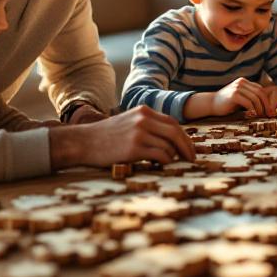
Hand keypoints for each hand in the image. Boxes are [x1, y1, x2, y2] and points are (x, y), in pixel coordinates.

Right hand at [48, 106, 194, 168]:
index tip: (190, 148)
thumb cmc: (106, 136)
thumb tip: (171, 140)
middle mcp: (143, 119)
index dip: (185, 137)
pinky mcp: (134, 148)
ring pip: (169, 145)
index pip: (173, 123)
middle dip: (187, 147)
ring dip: (174, 156)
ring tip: (173, 163)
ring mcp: (139, 133)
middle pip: (176, 133)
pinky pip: (160, 155)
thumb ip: (148, 125)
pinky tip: (162, 165)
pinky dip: (166, 161)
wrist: (83, 141)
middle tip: (192, 159)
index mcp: (144, 111)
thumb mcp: (129, 122)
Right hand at [212, 77, 273, 117]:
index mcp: (244, 82)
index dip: (267, 100)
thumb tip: (264, 106)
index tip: (270, 110)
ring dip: (260, 108)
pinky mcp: (234, 95)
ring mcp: (237, 87)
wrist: (210, 104)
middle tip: (269, 114)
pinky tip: (252, 115)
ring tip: (260, 116)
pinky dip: (252, 110)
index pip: (260, 89)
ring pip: (255, 98)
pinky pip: (248, 102)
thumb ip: (249, 97)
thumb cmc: (226, 104)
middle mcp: (241, 82)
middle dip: (266, 104)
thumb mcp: (239, 98)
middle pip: (260, 92)